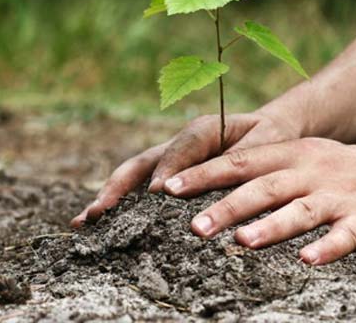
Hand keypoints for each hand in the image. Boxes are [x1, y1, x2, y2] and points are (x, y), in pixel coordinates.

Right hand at [70, 109, 302, 226]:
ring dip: (109, 197)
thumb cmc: (271, 137)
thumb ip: (245, 156)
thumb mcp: (267, 142)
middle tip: (99, 212)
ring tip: (84, 221)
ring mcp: (169, 159)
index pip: (181, 148)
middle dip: (119, 187)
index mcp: (204, 129)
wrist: (270, 130)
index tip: (157, 194)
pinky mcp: (168, 174)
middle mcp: (179, 143)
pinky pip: (140, 188)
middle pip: (142, 163)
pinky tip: (99, 225)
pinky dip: (119, 205)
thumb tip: (222, 176)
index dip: (168, 169)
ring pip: (133, 176)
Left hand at [160, 138, 355, 263]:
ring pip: (301, 210)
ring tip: (242, 243)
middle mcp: (313, 170)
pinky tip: (307, 261)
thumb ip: (265, 170)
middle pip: (264, 187)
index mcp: (294, 154)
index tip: (169, 188)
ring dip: (271, 226)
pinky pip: (346, 235)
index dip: (204, 174)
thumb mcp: (306, 159)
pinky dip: (327, 248)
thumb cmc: (346, 172)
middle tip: (194, 226)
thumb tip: (211, 186)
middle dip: (227, 205)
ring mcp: (341, 194)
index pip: (241, 161)